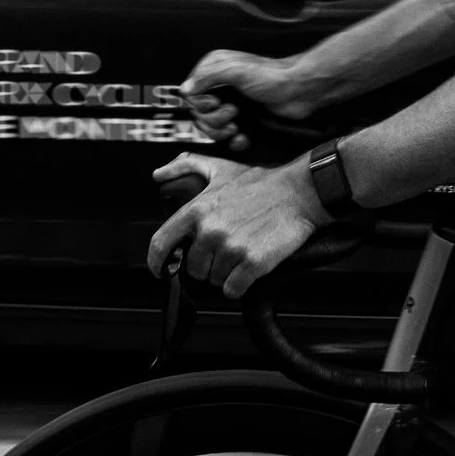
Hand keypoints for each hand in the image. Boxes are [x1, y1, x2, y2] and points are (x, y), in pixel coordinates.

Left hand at [146, 152, 327, 296]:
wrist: (298, 193)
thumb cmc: (261, 184)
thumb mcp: (219, 168)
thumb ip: (186, 166)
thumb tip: (159, 173)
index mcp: (197, 210)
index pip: (161, 243)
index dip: (156, 262)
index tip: (160, 269)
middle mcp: (210, 230)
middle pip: (192, 268)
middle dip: (205, 265)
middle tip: (224, 251)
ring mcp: (231, 248)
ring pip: (214, 280)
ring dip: (225, 273)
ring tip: (241, 252)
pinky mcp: (252, 263)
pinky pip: (233, 289)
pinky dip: (239, 285)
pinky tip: (248, 268)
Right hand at [182, 50, 316, 152]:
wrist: (299, 92)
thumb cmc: (272, 76)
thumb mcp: (236, 70)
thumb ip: (207, 77)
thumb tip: (185, 89)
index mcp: (214, 69)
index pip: (190, 93)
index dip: (200, 103)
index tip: (215, 102)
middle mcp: (219, 86)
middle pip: (199, 113)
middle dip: (214, 119)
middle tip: (233, 112)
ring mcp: (230, 103)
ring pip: (211, 128)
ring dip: (222, 131)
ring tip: (237, 124)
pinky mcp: (242, 120)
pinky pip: (227, 138)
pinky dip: (234, 141)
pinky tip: (243, 136)